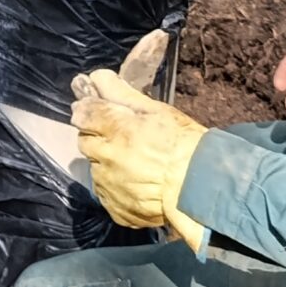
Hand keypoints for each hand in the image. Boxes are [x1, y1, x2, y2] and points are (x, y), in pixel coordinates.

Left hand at [72, 69, 209, 252]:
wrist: (201, 192)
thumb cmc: (185, 146)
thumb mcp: (157, 111)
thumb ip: (122, 94)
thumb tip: (96, 77)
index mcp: (116, 129)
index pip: (84, 113)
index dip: (87, 110)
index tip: (95, 110)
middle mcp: (107, 157)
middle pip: (85, 141)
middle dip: (97, 137)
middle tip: (120, 138)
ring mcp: (110, 185)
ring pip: (95, 169)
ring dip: (106, 164)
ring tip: (134, 165)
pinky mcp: (116, 208)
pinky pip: (106, 194)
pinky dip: (115, 188)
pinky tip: (136, 184)